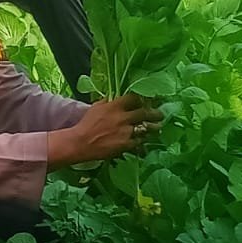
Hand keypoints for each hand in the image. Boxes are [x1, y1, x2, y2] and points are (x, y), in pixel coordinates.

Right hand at [48, 94, 162, 167]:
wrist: (81, 143)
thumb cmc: (86, 124)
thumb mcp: (97, 107)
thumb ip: (110, 102)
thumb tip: (118, 98)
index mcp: (115, 106)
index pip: (135, 98)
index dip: (143, 98)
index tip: (148, 100)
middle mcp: (123, 117)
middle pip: (145, 113)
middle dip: (155, 113)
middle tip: (160, 114)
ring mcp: (126, 132)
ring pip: (146, 128)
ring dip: (153, 128)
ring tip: (157, 127)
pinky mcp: (126, 144)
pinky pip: (140, 142)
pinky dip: (142, 140)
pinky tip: (145, 140)